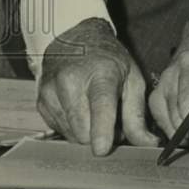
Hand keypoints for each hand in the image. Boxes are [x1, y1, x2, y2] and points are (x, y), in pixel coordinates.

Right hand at [37, 18, 158, 155]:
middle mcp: (71, 81)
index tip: (102, 149)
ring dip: (87, 133)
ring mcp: (52, 92)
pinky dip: (73, 128)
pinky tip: (80, 111)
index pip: (100, 105)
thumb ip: (138, 115)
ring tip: (95, 113)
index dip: (101, 130)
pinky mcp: (41, 102)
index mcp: (100, 73)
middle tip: (112, 121)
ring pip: (71, 135)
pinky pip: (60, 130)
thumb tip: (147, 144)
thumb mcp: (132, 80)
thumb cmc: (108, 61)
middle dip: (100, 136)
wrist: (76, 39)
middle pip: (84, 130)